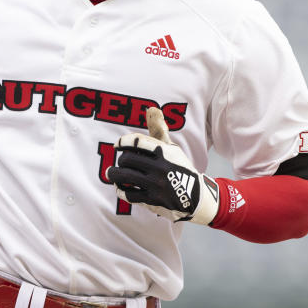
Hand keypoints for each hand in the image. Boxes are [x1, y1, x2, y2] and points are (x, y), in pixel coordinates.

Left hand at [109, 107, 219, 223]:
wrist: (196, 196)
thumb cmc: (179, 168)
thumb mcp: (172, 148)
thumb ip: (159, 129)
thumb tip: (151, 108)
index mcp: (164, 151)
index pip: (137, 141)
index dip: (123, 141)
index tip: (117, 144)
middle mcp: (160, 167)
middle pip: (127, 159)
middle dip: (121, 160)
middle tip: (120, 162)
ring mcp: (156, 184)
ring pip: (124, 176)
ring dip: (114, 174)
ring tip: (112, 173)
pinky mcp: (153, 200)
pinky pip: (129, 194)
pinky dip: (120, 190)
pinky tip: (119, 187)